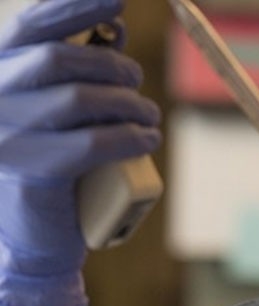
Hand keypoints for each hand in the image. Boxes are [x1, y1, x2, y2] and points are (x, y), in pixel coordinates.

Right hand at [0, 0, 161, 305]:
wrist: (34, 235)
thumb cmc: (54, 164)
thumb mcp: (62, 111)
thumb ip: (82, 70)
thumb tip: (115, 29)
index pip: (32, 27)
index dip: (75, 7)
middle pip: (62, 60)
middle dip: (114, 66)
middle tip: (137, 84)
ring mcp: (9, 137)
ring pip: (82, 99)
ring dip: (130, 104)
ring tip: (149, 118)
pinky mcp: (35, 172)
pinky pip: (93, 142)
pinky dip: (131, 137)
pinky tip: (148, 139)